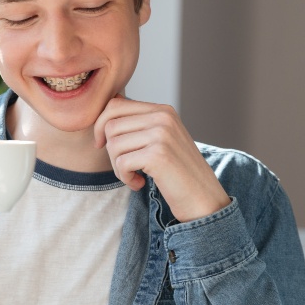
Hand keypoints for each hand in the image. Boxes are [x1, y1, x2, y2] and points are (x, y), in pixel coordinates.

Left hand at [93, 95, 229, 221]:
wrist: (204, 199)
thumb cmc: (178, 173)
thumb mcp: (161, 140)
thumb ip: (140, 124)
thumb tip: (109, 107)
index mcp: (163, 110)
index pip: (115, 105)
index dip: (100, 126)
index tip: (103, 145)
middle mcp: (163, 117)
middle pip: (110, 125)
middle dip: (110, 150)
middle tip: (124, 167)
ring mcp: (162, 135)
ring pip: (113, 145)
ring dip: (118, 167)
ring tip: (135, 177)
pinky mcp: (158, 155)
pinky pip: (121, 163)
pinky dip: (125, 178)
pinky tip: (139, 184)